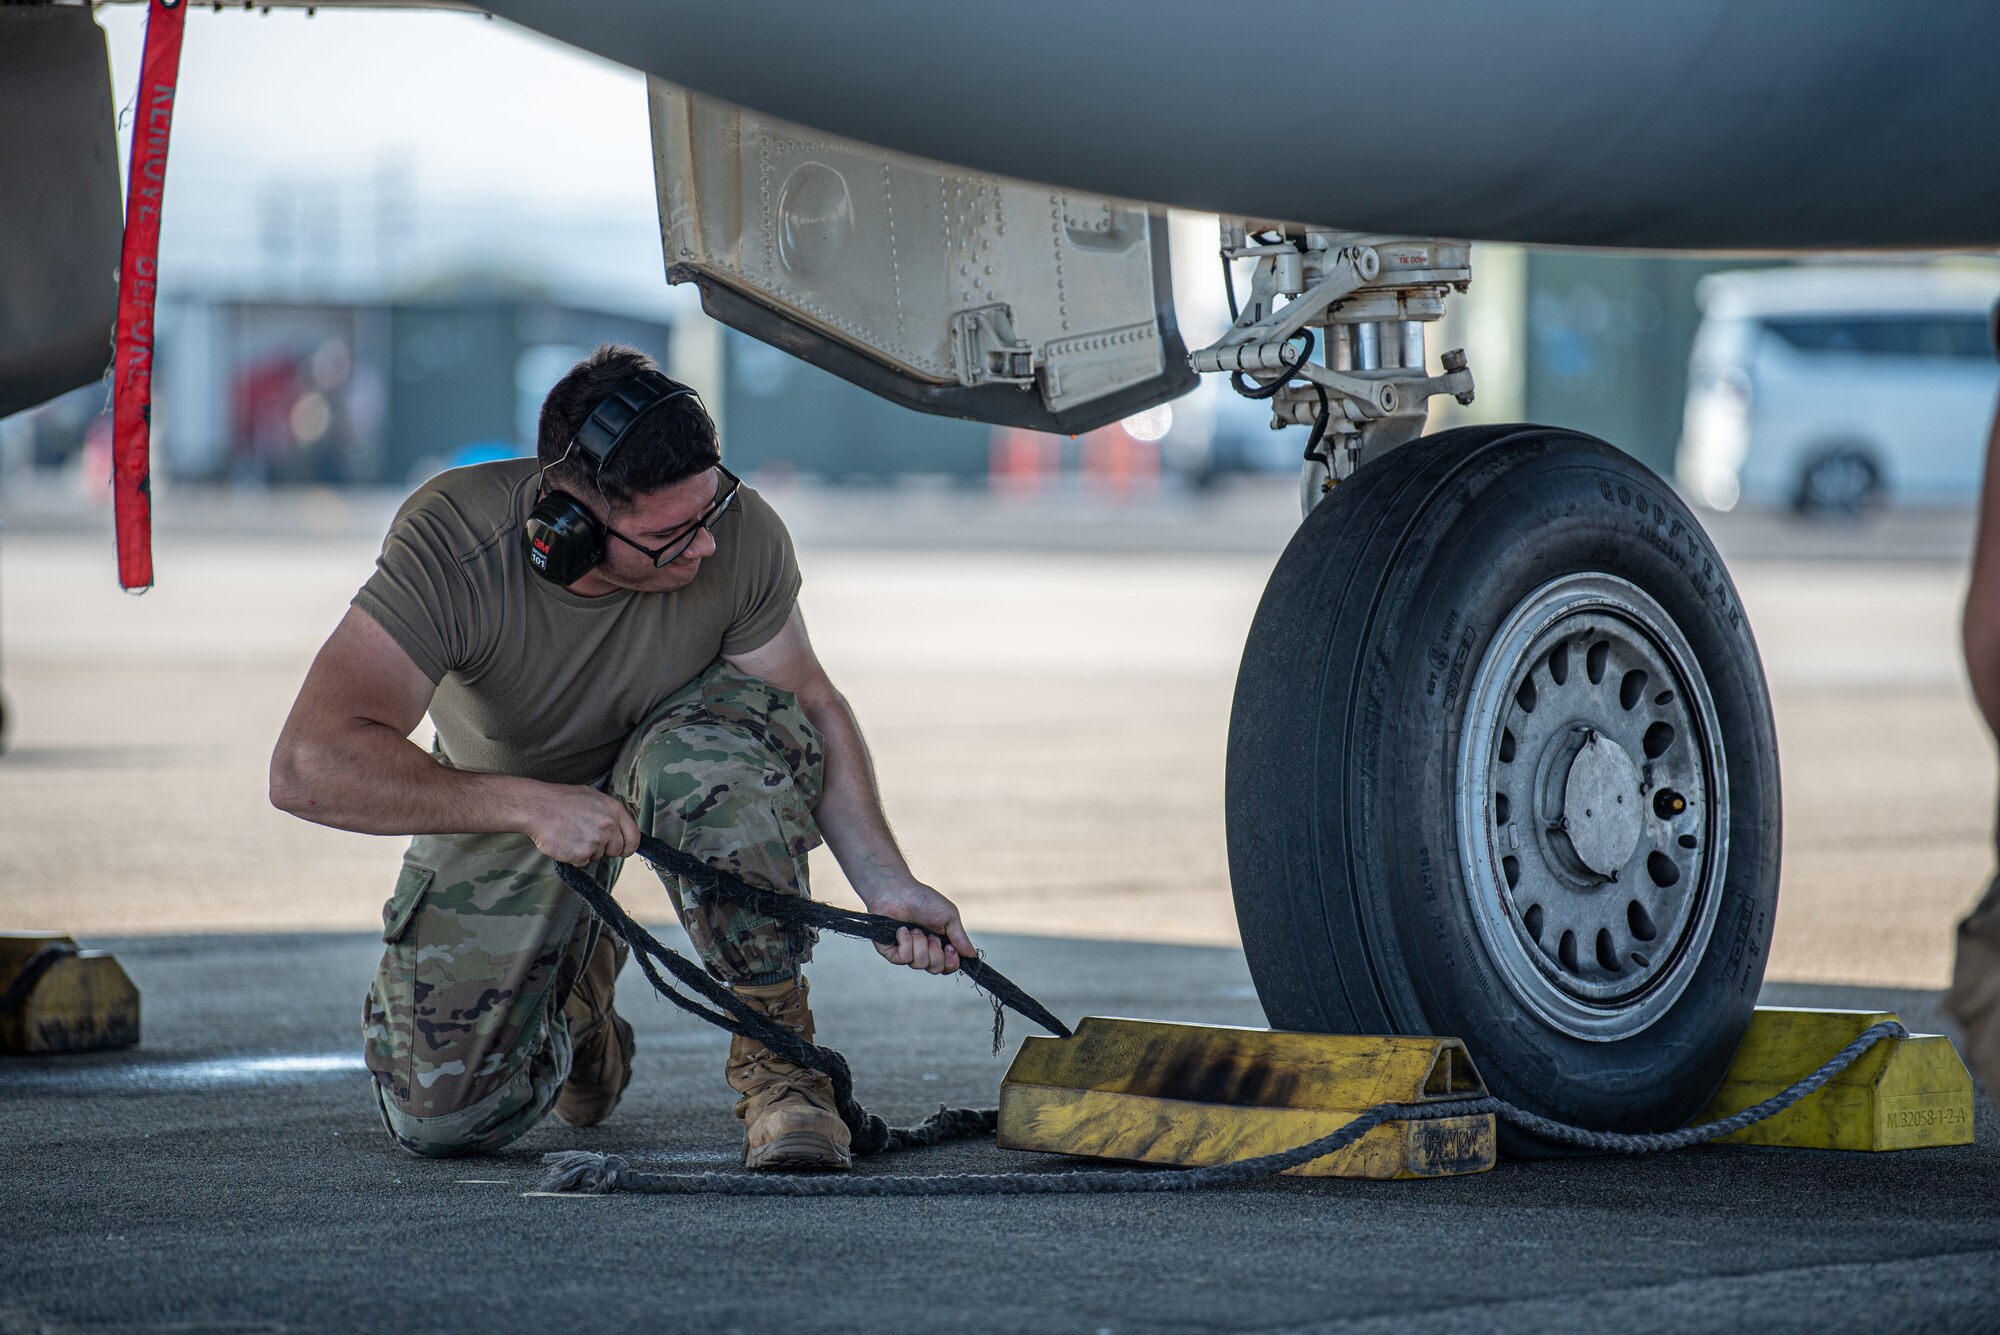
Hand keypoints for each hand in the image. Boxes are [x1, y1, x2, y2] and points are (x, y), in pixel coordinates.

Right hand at [520, 783, 639, 866]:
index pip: (634, 837)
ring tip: (571, 834)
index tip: (623, 850)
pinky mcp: (582, 854)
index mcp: (615, 810)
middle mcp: (609, 825)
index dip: (628, 847)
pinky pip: (582, 862)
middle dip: (604, 848)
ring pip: (597, 856)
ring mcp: (596, 841)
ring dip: (586, 850)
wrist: (537, 807)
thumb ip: (609, 812)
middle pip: (616, 850)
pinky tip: (565, 842)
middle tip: (585, 837)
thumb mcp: (592, 796)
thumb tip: (618, 826)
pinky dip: (573, 856)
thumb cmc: (562, 800)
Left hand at [862, 879, 976, 974]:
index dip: (951, 962)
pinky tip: (902, 930)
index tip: (949, 948)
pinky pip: (903, 959)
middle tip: (931, 936)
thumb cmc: (924, 900)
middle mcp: (923, 951)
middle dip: (935, 953)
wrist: (897, 891)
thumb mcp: (949, 917)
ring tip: (915, 929)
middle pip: (935, 969)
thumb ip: (960, 938)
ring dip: (920, 944)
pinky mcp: (891, 952)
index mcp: (939, 944)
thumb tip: (972, 956)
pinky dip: (905, 943)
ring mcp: (907, 952)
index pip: (948, 966)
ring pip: (919, 964)